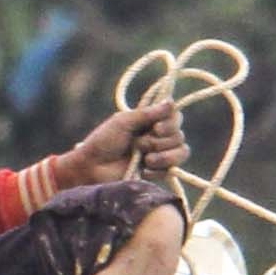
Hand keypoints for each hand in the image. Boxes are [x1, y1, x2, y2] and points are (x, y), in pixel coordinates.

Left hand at [54, 96, 185, 195]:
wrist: (93, 169)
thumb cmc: (103, 142)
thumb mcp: (124, 122)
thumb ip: (148, 114)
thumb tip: (171, 102)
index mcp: (150, 120)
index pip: (175, 116)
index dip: (170, 122)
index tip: (155, 127)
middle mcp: (158, 136)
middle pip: (179, 135)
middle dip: (159, 141)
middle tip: (139, 144)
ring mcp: (159, 154)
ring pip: (182, 152)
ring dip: (163, 156)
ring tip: (144, 160)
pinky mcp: (158, 172)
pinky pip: (172, 169)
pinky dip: (157, 169)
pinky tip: (142, 170)